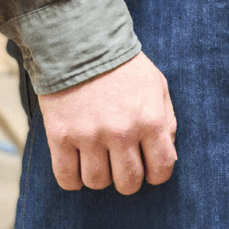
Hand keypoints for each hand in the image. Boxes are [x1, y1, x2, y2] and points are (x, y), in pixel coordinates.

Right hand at [36, 52, 176, 194]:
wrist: (82, 45)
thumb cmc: (125, 68)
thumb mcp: (158, 87)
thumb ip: (167, 121)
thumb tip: (166, 155)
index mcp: (150, 120)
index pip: (161, 168)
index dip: (157, 175)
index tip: (150, 171)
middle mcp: (121, 132)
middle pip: (128, 182)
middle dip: (129, 180)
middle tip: (123, 168)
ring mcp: (89, 136)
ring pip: (97, 182)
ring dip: (101, 178)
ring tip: (100, 161)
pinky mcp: (61, 137)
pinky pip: (67, 178)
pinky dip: (73, 180)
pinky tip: (78, 167)